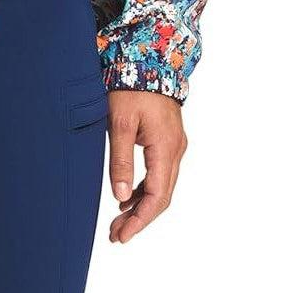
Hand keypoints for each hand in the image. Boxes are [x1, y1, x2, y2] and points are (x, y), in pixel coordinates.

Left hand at [106, 89, 186, 242]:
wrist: (148, 57)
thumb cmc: (132, 86)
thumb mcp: (119, 122)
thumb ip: (120, 160)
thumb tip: (121, 196)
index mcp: (166, 148)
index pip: (157, 197)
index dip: (139, 220)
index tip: (121, 235)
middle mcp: (175, 150)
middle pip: (161, 196)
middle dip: (139, 218)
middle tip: (116, 234)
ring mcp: (174, 144)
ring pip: (161, 185)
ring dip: (141, 204)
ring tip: (118, 219)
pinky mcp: (168, 138)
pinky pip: (160, 172)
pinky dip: (145, 187)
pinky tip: (128, 194)